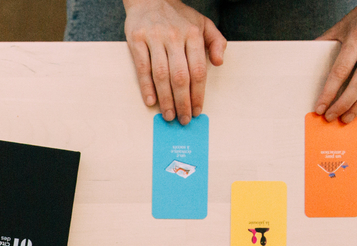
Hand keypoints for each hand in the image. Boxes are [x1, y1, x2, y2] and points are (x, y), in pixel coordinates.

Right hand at [123, 0, 225, 123]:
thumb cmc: (177, 16)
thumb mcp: (202, 23)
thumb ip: (216, 41)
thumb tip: (219, 62)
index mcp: (193, 34)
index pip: (198, 70)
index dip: (198, 94)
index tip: (197, 110)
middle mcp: (175, 36)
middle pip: (181, 76)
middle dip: (183, 102)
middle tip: (183, 119)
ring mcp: (155, 38)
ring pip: (162, 75)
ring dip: (166, 99)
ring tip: (168, 115)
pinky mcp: (137, 40)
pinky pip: (142, 68)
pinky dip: (146, 87)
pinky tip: (151, 101)